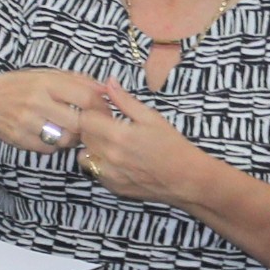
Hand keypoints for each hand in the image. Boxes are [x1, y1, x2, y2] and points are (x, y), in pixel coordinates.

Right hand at [0, 70, 110, 158]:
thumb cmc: (20, 87)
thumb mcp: (45, 76)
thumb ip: (76, 81)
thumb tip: (106, 88)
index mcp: (46, 82)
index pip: (86, 97)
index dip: (102, 107)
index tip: (106, 111)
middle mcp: (37, 101)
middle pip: (79, 123)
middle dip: (89, 127)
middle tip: (92, 127)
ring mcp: (27, 122)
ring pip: (65, 139)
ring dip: (73, 138)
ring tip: (69, 130)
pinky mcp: (21, 139)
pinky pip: (49, 149)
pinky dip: (55, 145)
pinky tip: (50, 135)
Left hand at [72, 82, 210, 206]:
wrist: (186, 179)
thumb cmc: (172, 145)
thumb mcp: (151, 117)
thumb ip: (125, 100)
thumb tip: (109, 82)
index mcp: (119, 135)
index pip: (85, 118)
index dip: (92, 111)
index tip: (104, 111)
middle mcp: (110, 156)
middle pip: (83, 136)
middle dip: (92, 128)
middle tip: (109, 125)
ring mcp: (110, 174)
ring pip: (84, 156)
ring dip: (92, 147)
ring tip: (110, 143)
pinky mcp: (113, 187)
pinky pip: (95, 172)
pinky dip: (100, 164)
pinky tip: (117, 160)